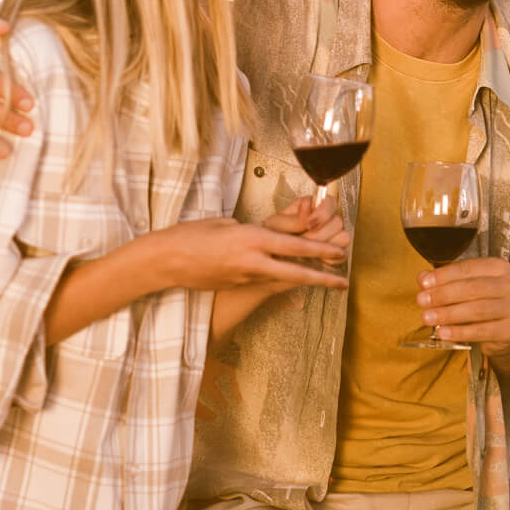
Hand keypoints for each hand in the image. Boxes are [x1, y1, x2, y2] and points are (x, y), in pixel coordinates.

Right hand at [158, 217, 349, 294]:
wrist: (165, 261)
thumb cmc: (190, 235)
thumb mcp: (224, 224)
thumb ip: (248, 231)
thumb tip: (261, 238)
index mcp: (251, 239)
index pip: (294, 246)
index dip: (320, 251)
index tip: (340, 253)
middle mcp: (252, 261)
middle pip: (296, 272)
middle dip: (323, 278)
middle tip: (344, 282)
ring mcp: (244, 277)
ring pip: (281, 278)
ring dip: (302, 278)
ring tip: (323, 279)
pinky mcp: (236, 286)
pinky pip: (262, 281)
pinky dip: (277, 278)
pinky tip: (284, 276)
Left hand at [262, 196, 349, 263]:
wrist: (272, 254)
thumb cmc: (274, 234)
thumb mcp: (277, 224)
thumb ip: (294, 217)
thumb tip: (307, 203)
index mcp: (313, 205)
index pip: (330, 202)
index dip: (322, 214)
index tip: (308, 225)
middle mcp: (327, 218)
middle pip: (337, 222)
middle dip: (318, 234)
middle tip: (302, 241)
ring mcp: (334, 234)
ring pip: (343, 237)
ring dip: (325, 246)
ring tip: (307, 251)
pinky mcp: (336, 252)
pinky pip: (343, 255)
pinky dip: (331, 258)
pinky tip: (315, 259)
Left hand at [417, 257, 509, 355]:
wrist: (504, 330)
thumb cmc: (480, 302)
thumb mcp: (463, 287)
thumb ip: (443, 280)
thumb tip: (423, 278)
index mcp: (499, 267)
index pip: (468, 268)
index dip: (444, 275)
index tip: (423, 283)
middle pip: (473, 288)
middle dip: (443, 295)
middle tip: (422, 301)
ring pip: (478, 309)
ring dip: (448, 314)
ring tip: (427, 318)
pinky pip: (482, 331)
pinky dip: (460, 332)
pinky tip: (443, 333)